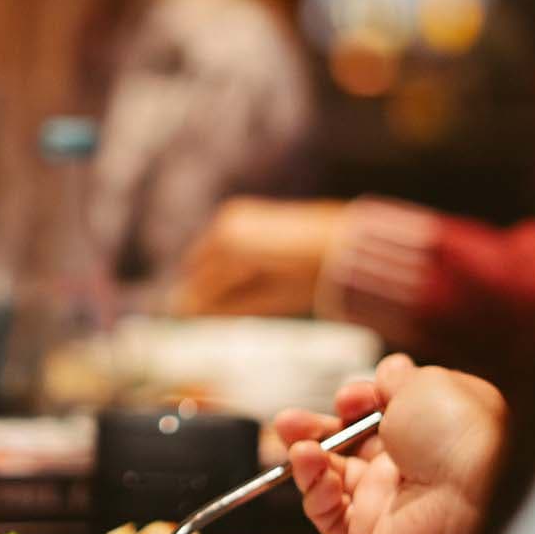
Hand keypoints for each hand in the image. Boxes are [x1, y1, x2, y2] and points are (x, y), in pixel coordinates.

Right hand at [175, 198, 347, 316]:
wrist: (346, 243)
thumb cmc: (311, 278)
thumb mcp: (266, 300)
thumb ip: (225, 306)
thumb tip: (192, 312)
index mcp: (229, 251)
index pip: (197, 287)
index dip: (192, 307)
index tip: (188, 323)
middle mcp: (225, 227)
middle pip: (194, 268)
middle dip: (199, 289)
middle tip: (207, 313)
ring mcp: (232, 215)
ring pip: (204, 253)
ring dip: (209, 274)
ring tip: (229, 296)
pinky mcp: (242, 211)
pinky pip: (218, 240)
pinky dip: (221, 258)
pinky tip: (241, 274)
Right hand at [275, 354, 505, 533]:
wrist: (475, 499)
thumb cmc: (463, 439)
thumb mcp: (427, 385)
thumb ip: (398, 380)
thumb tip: (389, 371)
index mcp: (428, 432)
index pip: (376, 417)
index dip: (355, 404)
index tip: (348, 398)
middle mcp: (409, 468)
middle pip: (347, 448)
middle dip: (314, 430)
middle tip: (289, 421)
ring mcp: (388, 504)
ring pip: (331, 480)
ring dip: (307, 459)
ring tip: (297, 443)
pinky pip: (329, 515)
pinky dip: (314, 492)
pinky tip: (314, 469)